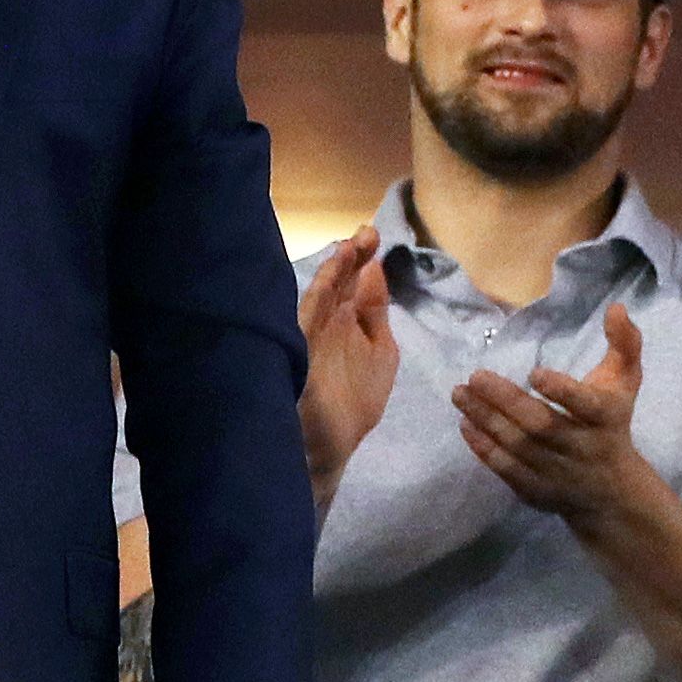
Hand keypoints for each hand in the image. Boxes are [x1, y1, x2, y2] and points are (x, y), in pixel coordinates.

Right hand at [298, 228, 399, 490]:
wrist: (330, 448)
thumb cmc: (354, 403)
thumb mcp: (380, 351)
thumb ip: (376, 314)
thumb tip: (375, 270)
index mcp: (348, 322)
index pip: (355, 282)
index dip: (363, 259)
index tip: (374, 237)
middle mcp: (328, 323)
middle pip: (339, 283)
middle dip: (350, 258)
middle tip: (365, 233)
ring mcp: (312, 337)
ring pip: (321, 297)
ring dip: (334, 272)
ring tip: (349, 247)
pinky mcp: (301, 354)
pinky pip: (307, 321)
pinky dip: (317, 300)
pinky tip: (329, 281)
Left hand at [453, 304, 651, 530]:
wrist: (612, 492)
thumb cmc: (612, 423)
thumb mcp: (625, 382)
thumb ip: (624, 344)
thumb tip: (616, 308)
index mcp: (605, 418)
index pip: (585, 406)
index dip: (562, 391)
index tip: (534, 372)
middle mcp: (580, 447)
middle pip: (541, 425)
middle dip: (506, 401)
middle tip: (475, 376)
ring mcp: (557, 472)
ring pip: (518, 447)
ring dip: (486, 420)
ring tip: (459, 394)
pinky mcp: (536, 490)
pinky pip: (507, 469)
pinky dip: (484, 448)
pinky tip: (465, 424)